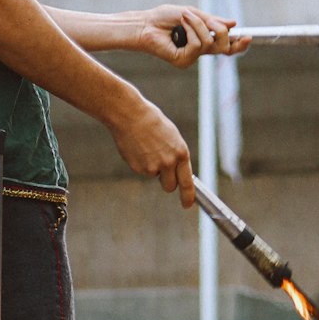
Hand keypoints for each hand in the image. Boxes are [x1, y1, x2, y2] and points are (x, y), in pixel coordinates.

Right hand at [107, 91, 195, 206]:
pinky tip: (137, 148)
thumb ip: (175, 154)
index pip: (187, 182)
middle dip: (167, 182)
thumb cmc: (152, 122)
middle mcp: (169, 163)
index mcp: (181, 153)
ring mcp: (152, 167)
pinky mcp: (138, 168)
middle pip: (170, 187)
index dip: (188, 196)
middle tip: (161, 169)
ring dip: (152, 168)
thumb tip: (176, 170)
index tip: (187, 204)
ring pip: (154, 177)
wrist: (130, 115)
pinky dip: (140, 163)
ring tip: (147, 148)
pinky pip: (141, 171)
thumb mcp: (171, 136)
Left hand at [140, 5, 249, 65]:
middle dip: (221, 31)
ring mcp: (191, 58)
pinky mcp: (183, 61)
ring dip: (199, 24)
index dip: (238, 44)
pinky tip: (181, 25)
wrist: (146, 22)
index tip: (248, 36)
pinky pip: (198, 45)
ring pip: (210, 43)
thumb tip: (233, 24)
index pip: (225, 47)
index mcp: (203, 40)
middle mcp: (198, 51)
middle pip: (223, 47)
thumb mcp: (193, 14)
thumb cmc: (164, 17)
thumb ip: (212, 21)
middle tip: (211, 20)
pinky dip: (191, 30)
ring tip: (185, 17)